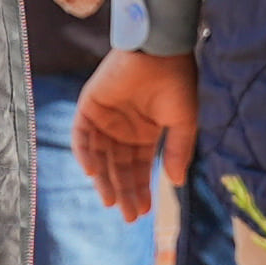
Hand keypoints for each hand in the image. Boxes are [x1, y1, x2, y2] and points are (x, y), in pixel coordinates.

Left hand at [74, 48, 197, 220]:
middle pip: (118, 168)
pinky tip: (93, 172)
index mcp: (145, 134)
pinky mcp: (89, 105)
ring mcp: (105, 118)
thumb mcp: (183, 123)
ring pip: (100, 157)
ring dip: (104, 179)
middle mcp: (123, 129)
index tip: (143, 212)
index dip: (140, 190)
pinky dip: (84, 153)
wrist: (162, 50)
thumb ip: (178, 152)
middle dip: (123, 191)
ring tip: (111, 200)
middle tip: (127, 214)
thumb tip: (175, 184)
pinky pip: (82, 136)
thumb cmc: (178, 82)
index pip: (138, 169)